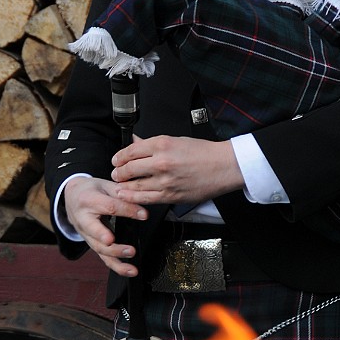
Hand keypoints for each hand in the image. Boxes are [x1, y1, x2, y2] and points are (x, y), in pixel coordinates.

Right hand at [63, 175, 146, 276]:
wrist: (71, 196)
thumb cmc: (90, 190)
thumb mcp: (104, 184)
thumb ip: (121, 192)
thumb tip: (140, 199)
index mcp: (88, 201)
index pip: (110, 207)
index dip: (128, 211)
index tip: (144, 215)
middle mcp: (83, 220)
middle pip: (98, 235)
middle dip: (114, 245)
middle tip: (131, 250)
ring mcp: (86, 234)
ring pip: (99, 250)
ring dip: (117, 258)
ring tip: (132, 266)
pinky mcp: (91, 242)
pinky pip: (102, 256)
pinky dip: (116, 266)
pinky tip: (129, 271)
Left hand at [111, 134, 244, 206]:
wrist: (223, 166)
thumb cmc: (204, 153)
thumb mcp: (176, 140)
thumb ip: (152, 143)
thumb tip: (135, 142)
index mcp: (162, 145)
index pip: (130, 151)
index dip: (119, 157)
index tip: (116, 160)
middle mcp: (161, 162)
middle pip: (128, 169)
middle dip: (119, 172)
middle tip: (117, 173)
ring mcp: (165, 181)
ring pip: (134, 186)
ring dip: (123, 187)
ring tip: (120, 186)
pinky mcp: (171, 196)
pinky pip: (146, 199)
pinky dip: (133, 198)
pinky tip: (128, 196)